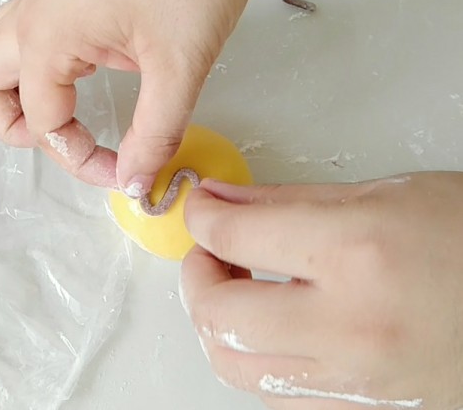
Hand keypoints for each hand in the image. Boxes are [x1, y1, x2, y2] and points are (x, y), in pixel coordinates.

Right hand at [0, 0, 257, 191]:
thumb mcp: (181, 62)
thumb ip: (155, 131)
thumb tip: (133, 177)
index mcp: (48, 36)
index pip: (41, 123)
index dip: (79, 160)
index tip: (122, 172)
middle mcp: (32, 16)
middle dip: (13, 126)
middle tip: (65, 141)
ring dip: (14, 96)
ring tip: (62, 118)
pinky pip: (26, 37)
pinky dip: (38, 69)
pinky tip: (80, 80)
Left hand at [179, 172, 462, 409]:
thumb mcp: (387, 195)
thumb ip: (289, 201)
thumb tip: (223, 202)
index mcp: (358, 253)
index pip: (234, 237)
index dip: (201, 218)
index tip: (200, 210)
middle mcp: (352, 326)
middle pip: (219, 315)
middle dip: (197, 276)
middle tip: (213, 253)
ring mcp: (359, 381)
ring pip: (236, 367)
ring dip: (218, 325)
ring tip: (236, 291)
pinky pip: (276, 397)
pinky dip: (255, 361)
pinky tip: (271, 330)